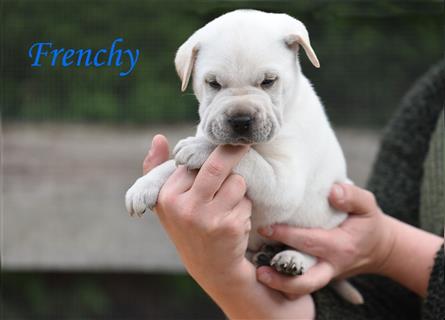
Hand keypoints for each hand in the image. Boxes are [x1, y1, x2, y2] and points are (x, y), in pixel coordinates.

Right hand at [142, 134, 315, 318]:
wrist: (210, 267)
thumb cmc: (186, 226)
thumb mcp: (166, 202)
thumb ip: (157, 169)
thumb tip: (158, 137)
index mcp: (167, 197)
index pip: (192, 162)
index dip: (207, 157)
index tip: (217, 151)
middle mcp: (185, 208)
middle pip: (217, 165)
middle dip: (234, 150)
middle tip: (245, 142)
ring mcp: (208, 218)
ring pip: (237, 182)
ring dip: (238, 189)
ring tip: (227, 205)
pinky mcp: (229, 227)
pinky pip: (246, 200)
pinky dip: (244, 206)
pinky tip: (233, 221)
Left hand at [256, 183, 393, 295]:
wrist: (379, 249)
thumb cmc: (368, 223)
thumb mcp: (368, 206)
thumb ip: (352, 196)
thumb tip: (331, 191)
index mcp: (341, 246)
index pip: (310, 242)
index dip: (286, 235)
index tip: (265, 228)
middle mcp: (331, 265)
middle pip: (306, 279)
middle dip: (282, 277)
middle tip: (258, 268)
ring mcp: (325, 274)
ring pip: (303, 288)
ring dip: (280, 285)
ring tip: (260, 275)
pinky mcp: (319, 276)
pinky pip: (301, 284)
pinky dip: (285, 282)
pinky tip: (267, 272)